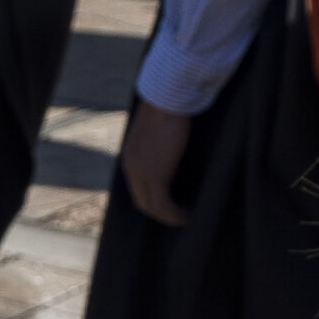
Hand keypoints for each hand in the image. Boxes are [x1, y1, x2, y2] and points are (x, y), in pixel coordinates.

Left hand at [120, 99, 193, 225]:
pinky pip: (163, 205)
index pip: (137, 187)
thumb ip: (158, 143)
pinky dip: (175, 215)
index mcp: (130, 156)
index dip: (153, 198)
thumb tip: (172, 147)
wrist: (167, 101)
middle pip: (142, 201)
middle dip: (160, 212)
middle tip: (178, 215)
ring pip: (151, 206)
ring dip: (169, 216)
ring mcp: (140, 173)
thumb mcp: (157, 129)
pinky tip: (188, 215)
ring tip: (186, 217)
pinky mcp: (155, 176)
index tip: (171, 202)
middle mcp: (130, 167)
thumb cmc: (169, 108)